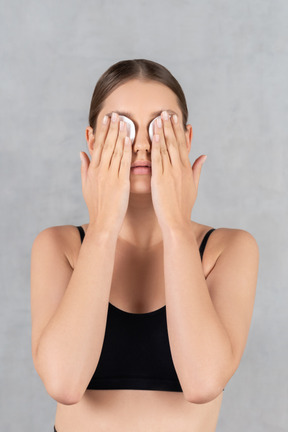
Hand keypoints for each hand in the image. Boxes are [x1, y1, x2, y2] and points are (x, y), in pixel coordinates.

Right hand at [80, 113, 131, 232]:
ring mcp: (110, 176)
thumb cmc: (97, 207)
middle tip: (115, 113)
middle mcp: (100, 171)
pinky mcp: (120, 182)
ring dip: (119, 134)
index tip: (106, 119)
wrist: (103, 223)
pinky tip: (129, 139)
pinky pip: (123, 163)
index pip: (98, 146)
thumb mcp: (86, 186)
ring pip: (114, 151)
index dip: (102, 131)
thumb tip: (81, 153)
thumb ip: (84, 168)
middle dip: (111, 128)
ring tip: (124, 120)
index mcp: (93, 170)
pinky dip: (126, 150)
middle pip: (106, 145)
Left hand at [150, 111, 206, 230]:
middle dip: (171, 126)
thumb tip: (204, 156)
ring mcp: (170, 173)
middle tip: (167, 111)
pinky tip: (154, 135)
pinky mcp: (160, 179)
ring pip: (167, 148)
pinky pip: (158, 159)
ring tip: (159, 118)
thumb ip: (197, 169)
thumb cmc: (183, 207)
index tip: (176, 118)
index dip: (179, 131)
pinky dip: (157, 146)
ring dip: (163, 131)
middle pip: (176, 143)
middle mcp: (180, 168)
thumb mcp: (194, 187)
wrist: (176, 221)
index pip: (183, 145)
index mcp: (187, 169)